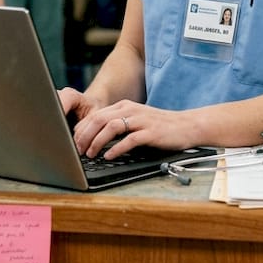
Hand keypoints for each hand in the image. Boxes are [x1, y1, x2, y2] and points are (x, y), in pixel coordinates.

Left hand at [66, 96, 195, 158]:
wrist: (187, 125)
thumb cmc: (160, 127)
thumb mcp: (136, 121)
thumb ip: (118, 125)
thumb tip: (95, 138)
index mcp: (124, 106)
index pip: (96, 115)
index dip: (82, 129)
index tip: (75, 143)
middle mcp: (131, 110)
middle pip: (99, 119)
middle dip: (84, 136)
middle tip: (77, 150)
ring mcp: (141, 120)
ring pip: (111, 127)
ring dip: (97, 142)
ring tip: (90, 154)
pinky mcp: (151, 132)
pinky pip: (129, 140)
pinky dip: (116, 149)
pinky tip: (109, 156)